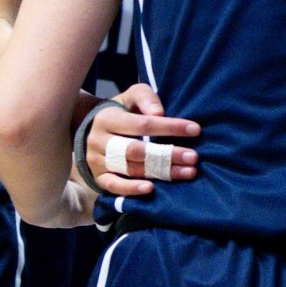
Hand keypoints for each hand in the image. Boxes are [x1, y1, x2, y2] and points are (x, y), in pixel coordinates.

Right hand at [85, 84, 199, 196]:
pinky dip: (132, 189)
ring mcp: (97, 161)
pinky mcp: (99, 178)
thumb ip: (145, 98)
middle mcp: (99, 141)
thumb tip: (159, 113)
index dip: (169, 127)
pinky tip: (152, 188)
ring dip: (161, 173)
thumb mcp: (130, 97)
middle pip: (137, 150)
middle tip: (193, 157)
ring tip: (187, 172)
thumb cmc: (121, 112)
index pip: (142, 124)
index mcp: (108, 119)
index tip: (195, 130)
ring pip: (131, 169)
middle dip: (168, 154)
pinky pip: (114, 186)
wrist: (90, 130)